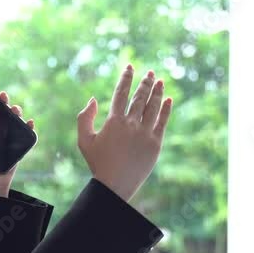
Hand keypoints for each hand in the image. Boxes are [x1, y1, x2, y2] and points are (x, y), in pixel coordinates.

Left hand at [0, 91, 34, 196]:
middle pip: (3, 112)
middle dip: (5, 103)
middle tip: (4, 97)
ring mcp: (9, 137)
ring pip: (16, 120)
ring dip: (18, 112)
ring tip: (16, 109)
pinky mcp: (19, 144)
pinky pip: (27, 134)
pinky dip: (31, 127)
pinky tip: (30, 122)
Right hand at [76, 65, 172, 201]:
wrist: (114, 184)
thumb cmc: (97, 163)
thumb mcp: (84, 140)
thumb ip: (84, 118)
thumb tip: (93, 99)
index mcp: (114, 121)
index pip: (121, 93)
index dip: (126, 78)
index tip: (130, 67)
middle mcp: (131, 124)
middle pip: (140, 97)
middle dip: (146, 82)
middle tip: (151, 73)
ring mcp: (145, 133)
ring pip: (153, 106)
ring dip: (157, 92)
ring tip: (160, 81)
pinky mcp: (155, 143)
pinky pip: (163, 122)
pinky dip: (166, 109)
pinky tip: (169, 99)